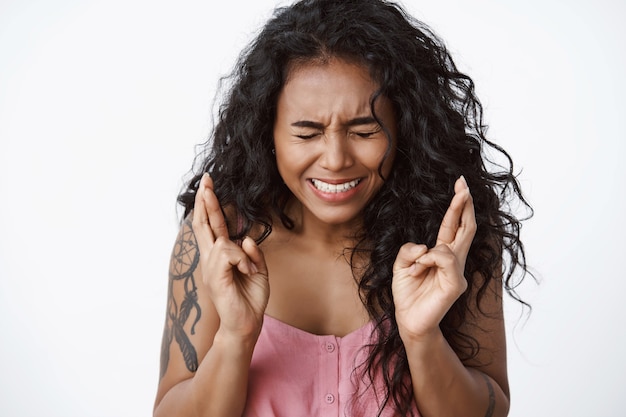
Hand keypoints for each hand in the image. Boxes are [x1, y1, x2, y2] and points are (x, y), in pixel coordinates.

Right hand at [192, 173, 269, 338]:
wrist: (246, 324)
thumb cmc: (250, 298)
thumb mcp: (258, 270)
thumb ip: (252, 252)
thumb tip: (246, 239)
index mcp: (220, 256)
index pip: (212, 226)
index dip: (209, 206)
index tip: (207, 186)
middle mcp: (211, 260)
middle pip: (204, 224)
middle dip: (205, 201)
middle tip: (206, 180)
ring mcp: (210, 268)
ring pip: (222, 240)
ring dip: (242, 253)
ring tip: (249, 271)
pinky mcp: (216, 277)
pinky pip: (229, 253)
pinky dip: (243, 261)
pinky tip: (247, 273)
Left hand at [392, 176, 475, 339]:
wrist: (408, 320)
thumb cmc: (407, 293)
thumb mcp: (401, 264)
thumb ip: (409, 249)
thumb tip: (424, 247)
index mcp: (442, 253)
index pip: (453, 225)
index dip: (457, 205)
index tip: (460, 184)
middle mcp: (454, 260)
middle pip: (466, 227)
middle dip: (463, 204)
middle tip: (463, 184)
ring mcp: (458, 272)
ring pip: (453, 244)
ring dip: (427, 252)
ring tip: (415, 269)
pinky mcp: (456, 284)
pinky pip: (445, 259)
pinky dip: (428, 260)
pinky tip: (419, 270)